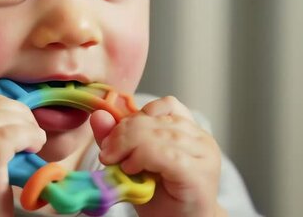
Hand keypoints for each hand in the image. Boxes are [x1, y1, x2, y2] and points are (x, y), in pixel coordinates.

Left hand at [90, 96, 224, 216]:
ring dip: (129, 147)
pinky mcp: (198, 174)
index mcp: (190, 130)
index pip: (165, 105)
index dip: (136, 116)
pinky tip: (132, 170)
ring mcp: (204, 156)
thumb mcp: (132, 161)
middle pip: (157, 119)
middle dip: (123, 133)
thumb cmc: (162, 197)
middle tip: (107, 154)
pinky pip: (165, 154)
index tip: (115, 138)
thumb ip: (117, 138)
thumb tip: (99, 115)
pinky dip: (142, 158)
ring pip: (159, 134)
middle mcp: (201, 139)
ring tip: (119, 164)